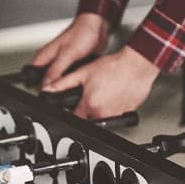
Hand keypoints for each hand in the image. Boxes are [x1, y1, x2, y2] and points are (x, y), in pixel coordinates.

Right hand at [32, 13, 110, 87]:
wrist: (97, 27)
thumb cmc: (82, 33)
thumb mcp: (67, 54)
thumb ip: (55, 70)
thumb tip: (45, 85)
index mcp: (44, 56)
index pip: (32, 76)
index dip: (37, 86)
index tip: (48, 92)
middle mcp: (50, 60)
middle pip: (44, 80)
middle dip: (52, 86)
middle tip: (63, 87)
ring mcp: (60, 62)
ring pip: (57, 79)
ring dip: (63, 83)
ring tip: (72, 83)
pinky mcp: (70, 64)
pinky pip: (67, 76)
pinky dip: (71, 79)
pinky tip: (77, 79)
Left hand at [43, 47, 158, 119]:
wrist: (137, 65)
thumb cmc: (114, 67)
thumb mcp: (83, 73)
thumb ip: (63, 84)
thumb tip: (48, 90)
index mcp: (90, 104)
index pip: (73, 117)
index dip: (71, 112)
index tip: (74, 106)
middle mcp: (102, 113)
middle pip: (88, 118)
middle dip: (86, 109)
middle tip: (92, 94)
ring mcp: (115, 114)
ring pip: (101, 118)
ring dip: (99, 109)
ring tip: (104, 93)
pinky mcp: (126, 113)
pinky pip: (115, 115)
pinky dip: (112, 108)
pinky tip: (114, 95)